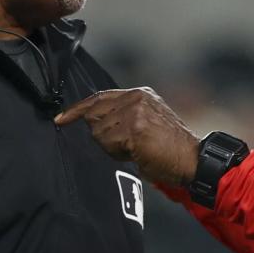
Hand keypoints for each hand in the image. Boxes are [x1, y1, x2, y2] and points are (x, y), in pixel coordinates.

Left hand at [54, 87, 200, 185]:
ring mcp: (135, 111)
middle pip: (95, 114)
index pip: (99, 97)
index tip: (61, 118)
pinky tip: (137, 153)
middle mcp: (136, 97)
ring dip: (111, 147)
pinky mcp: (134, 128)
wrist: (192, 159)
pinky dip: (117, 153)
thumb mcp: (148, 121)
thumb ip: (123, 115)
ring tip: (135, 150)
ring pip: (99, 131)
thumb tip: (93, 122)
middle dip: (102, 135)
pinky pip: (108, 143)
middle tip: (126, 146)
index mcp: (140, 93)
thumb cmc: (169, 148)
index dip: (78, 108)